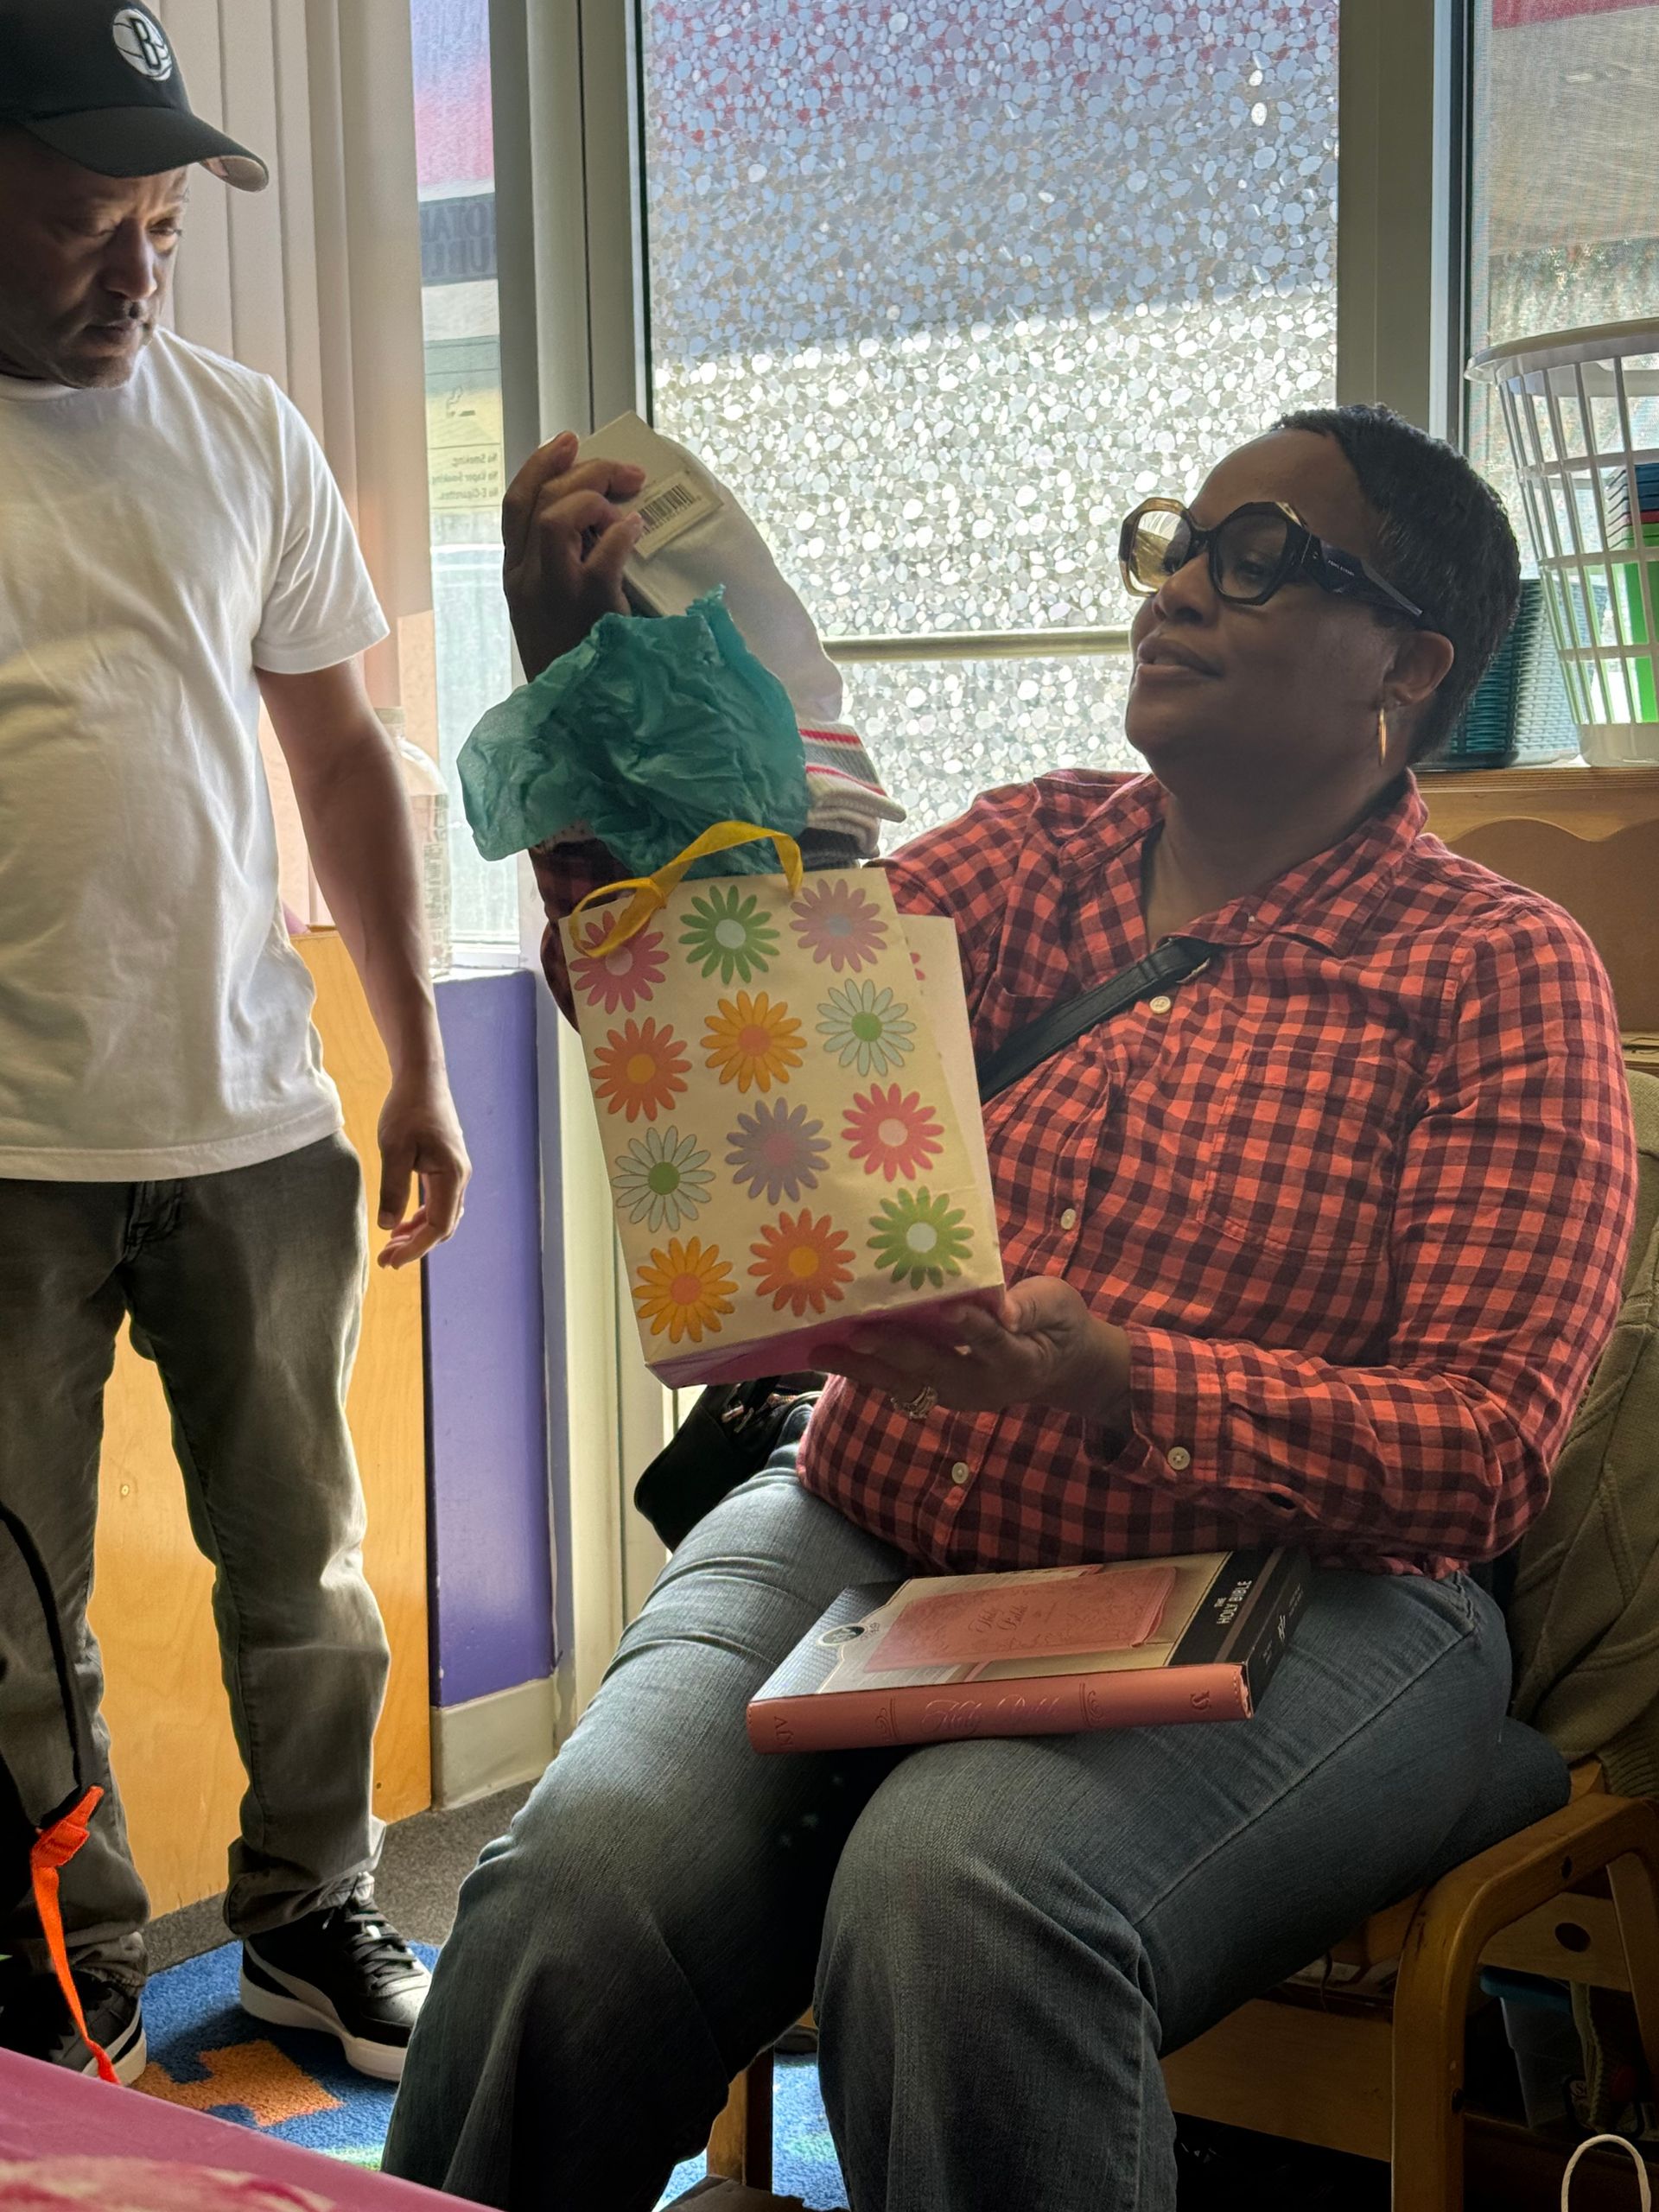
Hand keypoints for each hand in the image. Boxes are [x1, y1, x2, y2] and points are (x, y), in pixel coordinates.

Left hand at [375, 1069, 470, 1269]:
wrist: (422, 1079)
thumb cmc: (407, 1109)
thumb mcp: (394, 1149)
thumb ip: (393, 1189)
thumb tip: (388, 1226)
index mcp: (451, 1175)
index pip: (437, 1226)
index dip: (415, 1249)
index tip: (389, 1261)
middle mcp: (460, 1177)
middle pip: (443, 1226)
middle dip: (416, 1246)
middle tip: (385, 1260)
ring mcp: (456, 1172)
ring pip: (442, 1216)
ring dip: (418, 1234)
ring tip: (390, 1245)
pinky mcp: (447, 1166)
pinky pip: (439, 1202)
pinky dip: (421, 1217)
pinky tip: (401, 1221)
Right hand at [501, 430, 647, 678]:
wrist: (577, 719)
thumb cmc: (576, 662)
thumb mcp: (556, 610)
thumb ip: (564, 566)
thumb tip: (604, 520)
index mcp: (515, 576)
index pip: (515, 505)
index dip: (540, 466)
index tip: (569, 442)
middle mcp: (525, 580)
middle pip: (539, 502)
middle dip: (584, 473)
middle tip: (625, 472)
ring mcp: (553, 594)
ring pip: (556, 518)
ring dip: (596, 499)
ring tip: (627, 506)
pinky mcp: (587, 609)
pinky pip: (604, 552)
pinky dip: (624, 532)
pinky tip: (639, 531)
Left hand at [818, 1277, 1131, 1423]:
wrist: (1060, 1368)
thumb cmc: (1058, 1323)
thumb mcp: (1059, 1305)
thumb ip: (1034, 1305)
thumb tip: (1007, 1308)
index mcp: (1019, 1359)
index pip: (994, 1342)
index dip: (973, 1328)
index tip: (951, 1309)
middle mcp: (981, 1385)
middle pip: (934, 1368)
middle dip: (893, 1350)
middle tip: (856, 1333)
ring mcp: (955, 1394)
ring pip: (905, 1382)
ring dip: (862, 1367)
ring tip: (818, 1350)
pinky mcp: (937, 1392)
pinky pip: (897, 1383)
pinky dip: (864, 1369)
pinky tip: (828, 1353)